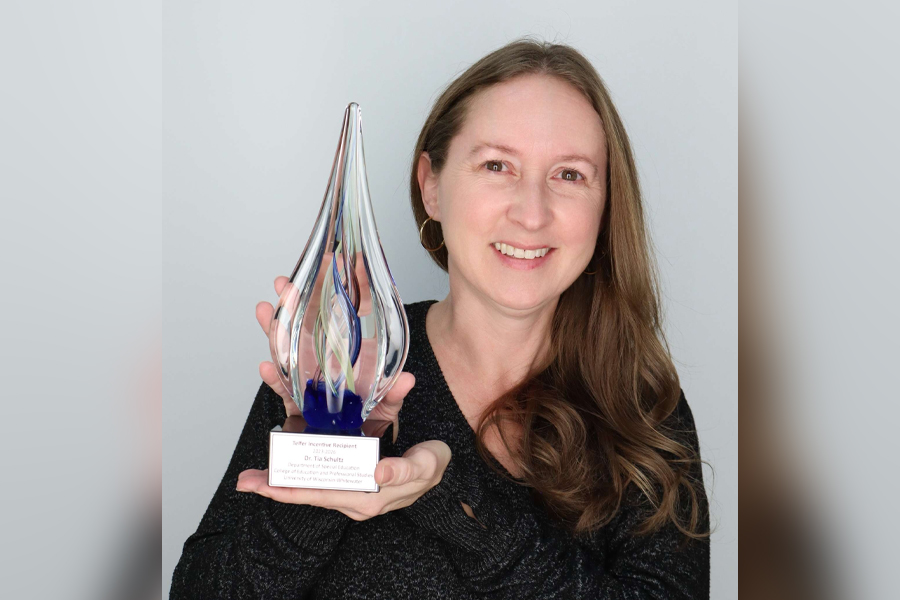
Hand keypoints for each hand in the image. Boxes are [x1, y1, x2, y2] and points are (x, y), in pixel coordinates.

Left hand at [236, 440, 451, 520]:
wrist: (440, 472)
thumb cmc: (432, 465)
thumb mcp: (425, 464)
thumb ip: (404, 470)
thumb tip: (379, 473)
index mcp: (369, 499)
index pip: (322, 495)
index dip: (294, 490)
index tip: (269, 486)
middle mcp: (355, 502)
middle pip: (309, 495)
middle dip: (275, 488)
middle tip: (245, 481)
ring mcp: (352, 496)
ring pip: (310, 490)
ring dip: (282, 484)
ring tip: (251, 479)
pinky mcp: (351, 487)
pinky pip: (319, 484)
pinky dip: (298, 478)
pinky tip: (279, 472)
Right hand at [256, 275, 414, 431]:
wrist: (358, 442)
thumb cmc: (373, 414)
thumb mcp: (388, 402)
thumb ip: (395, 393)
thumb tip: (407, 381)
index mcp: (349, 349)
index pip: (344, 312)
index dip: (341, 287)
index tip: (337, 262)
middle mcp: (325, 357)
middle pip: (307, 323)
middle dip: (294, 302)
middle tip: (286, 283)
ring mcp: (308, 374)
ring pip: (288, 348)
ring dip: (275, 329)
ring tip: (266, 309)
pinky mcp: (296, 398)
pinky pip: (283, 386)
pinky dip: (274, 377)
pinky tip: (266, 366)